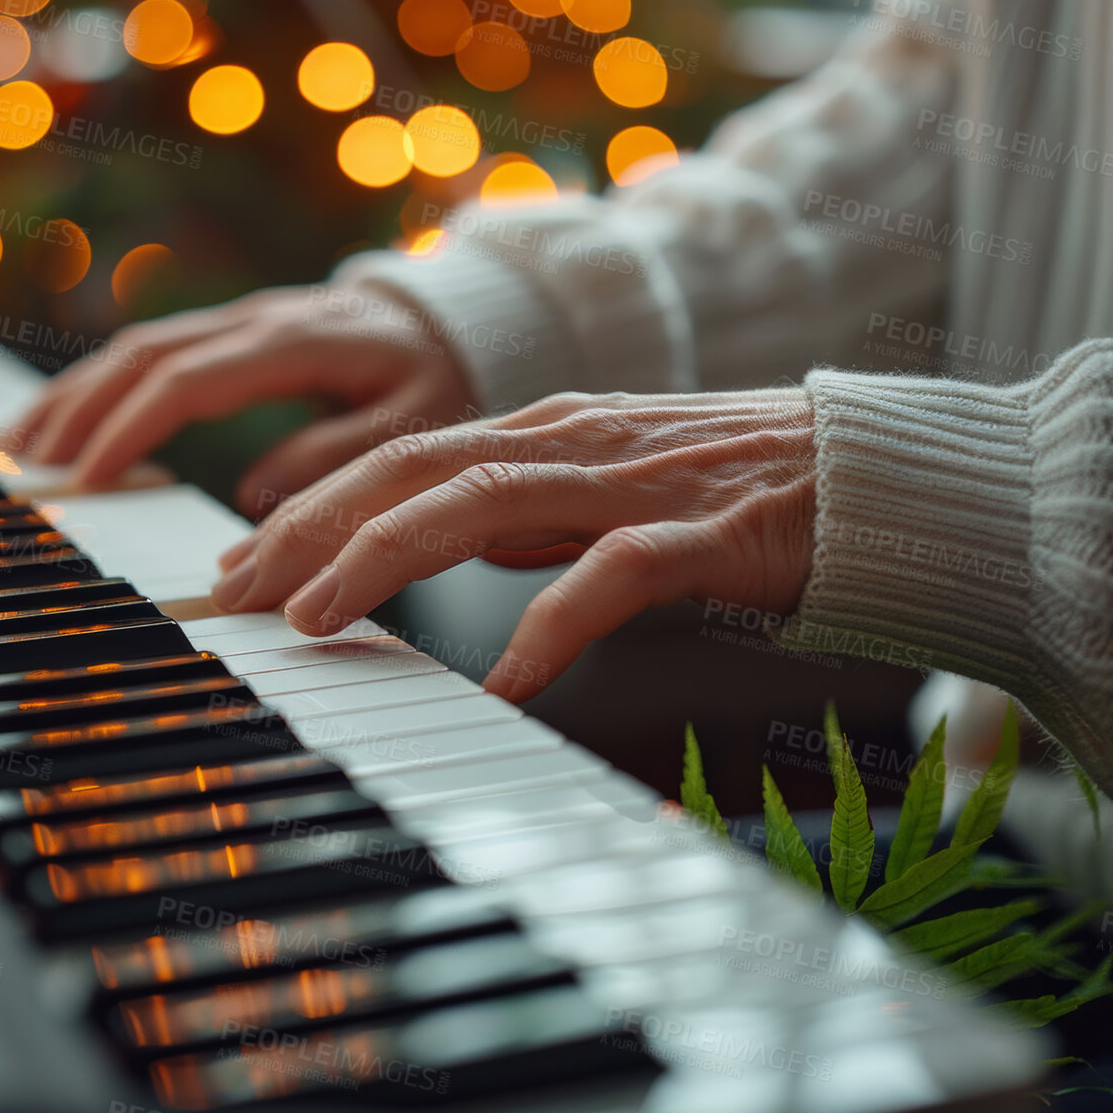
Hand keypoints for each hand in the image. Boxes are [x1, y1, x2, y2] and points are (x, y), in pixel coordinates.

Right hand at [10, 284, 476, 516]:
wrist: (455, 314)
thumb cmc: (439, 373)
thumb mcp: (412, 421)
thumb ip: (337, 454)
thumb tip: (255, 497)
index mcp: (295, 341)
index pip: (189, 380)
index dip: (132, 427)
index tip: (90, 479)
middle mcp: (256, 319)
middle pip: (145, 355)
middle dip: (79, 409)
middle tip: (28, 466)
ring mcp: (241, 319)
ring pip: (139, 346)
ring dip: (77, 393)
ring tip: (22, 443)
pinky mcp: (235, 330)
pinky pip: (156, 350)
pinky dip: (103, 384)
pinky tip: (70, 419)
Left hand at [208, 389, 817, 701]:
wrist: (874, 472)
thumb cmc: (734, 489)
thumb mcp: (601, 490)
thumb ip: (524, 510)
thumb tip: (444, 537)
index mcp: (542, 433)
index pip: (398, 460)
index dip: (310, 507)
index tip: (242, 566)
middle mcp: (571, 441)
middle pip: (413, 470)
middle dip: (312, 528)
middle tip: (239, 594)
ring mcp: (636, 479)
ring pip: (484, 500)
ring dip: (388, 556)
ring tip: (320, 617)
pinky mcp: (709, 529)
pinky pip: (617, 573)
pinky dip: (554, 622)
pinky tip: (508, 679)